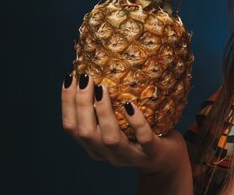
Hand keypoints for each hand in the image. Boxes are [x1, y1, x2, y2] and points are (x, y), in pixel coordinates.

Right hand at [60, 71, 190, 175]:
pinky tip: (130, 105)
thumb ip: (104, 108)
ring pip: (110, 138)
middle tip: (85, 78)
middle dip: (82, 104)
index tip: (69, 78)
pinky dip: (136, 122)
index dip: (67, 103)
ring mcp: (130, 156)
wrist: (167, 162)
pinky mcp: (152, 153)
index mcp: (94, 146)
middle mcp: (107, 154)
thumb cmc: (138, 135)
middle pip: (86, 132)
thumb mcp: (117, 124)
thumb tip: (95, 71)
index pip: (71, 127)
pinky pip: (143, 139)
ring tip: (103, 89)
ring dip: (104, 112)